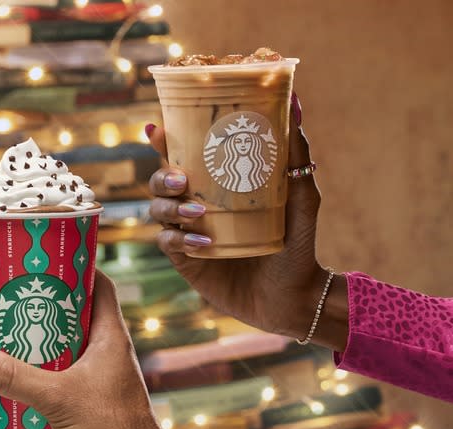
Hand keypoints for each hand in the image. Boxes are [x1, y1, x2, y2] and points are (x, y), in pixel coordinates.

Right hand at [0, 271, 164, 428]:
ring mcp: (94, 377)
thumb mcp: (59, 397)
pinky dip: (29, 384)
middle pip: (69, 316)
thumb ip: (16, 378)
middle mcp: (103, 352)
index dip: (76, 267)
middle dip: (36, 311)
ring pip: (57, 351)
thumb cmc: (113, 428)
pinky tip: (1, 395)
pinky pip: (52, 382)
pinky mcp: (84, 400)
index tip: (45, 260)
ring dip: (27, 351)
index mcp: (110, 337)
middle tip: (6, 303)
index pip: (99, 286)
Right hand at [146, 96, 346, 349]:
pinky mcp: (186, 261)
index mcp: (216, 185)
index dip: (164, 142)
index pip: (182, 157)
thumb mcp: (300, 197)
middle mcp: (197, 205)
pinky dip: (181, 240)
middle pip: (160, 181)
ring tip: (197, 215)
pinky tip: (205, 245)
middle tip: (183, 179)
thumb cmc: (297, 244)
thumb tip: (295, 104)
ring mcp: (189, 233)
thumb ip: (295, 156)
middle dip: (162, 176)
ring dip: (171, 208)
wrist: (295, 296)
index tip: (158, 130)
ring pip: (158, 210)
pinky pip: (168, 243)